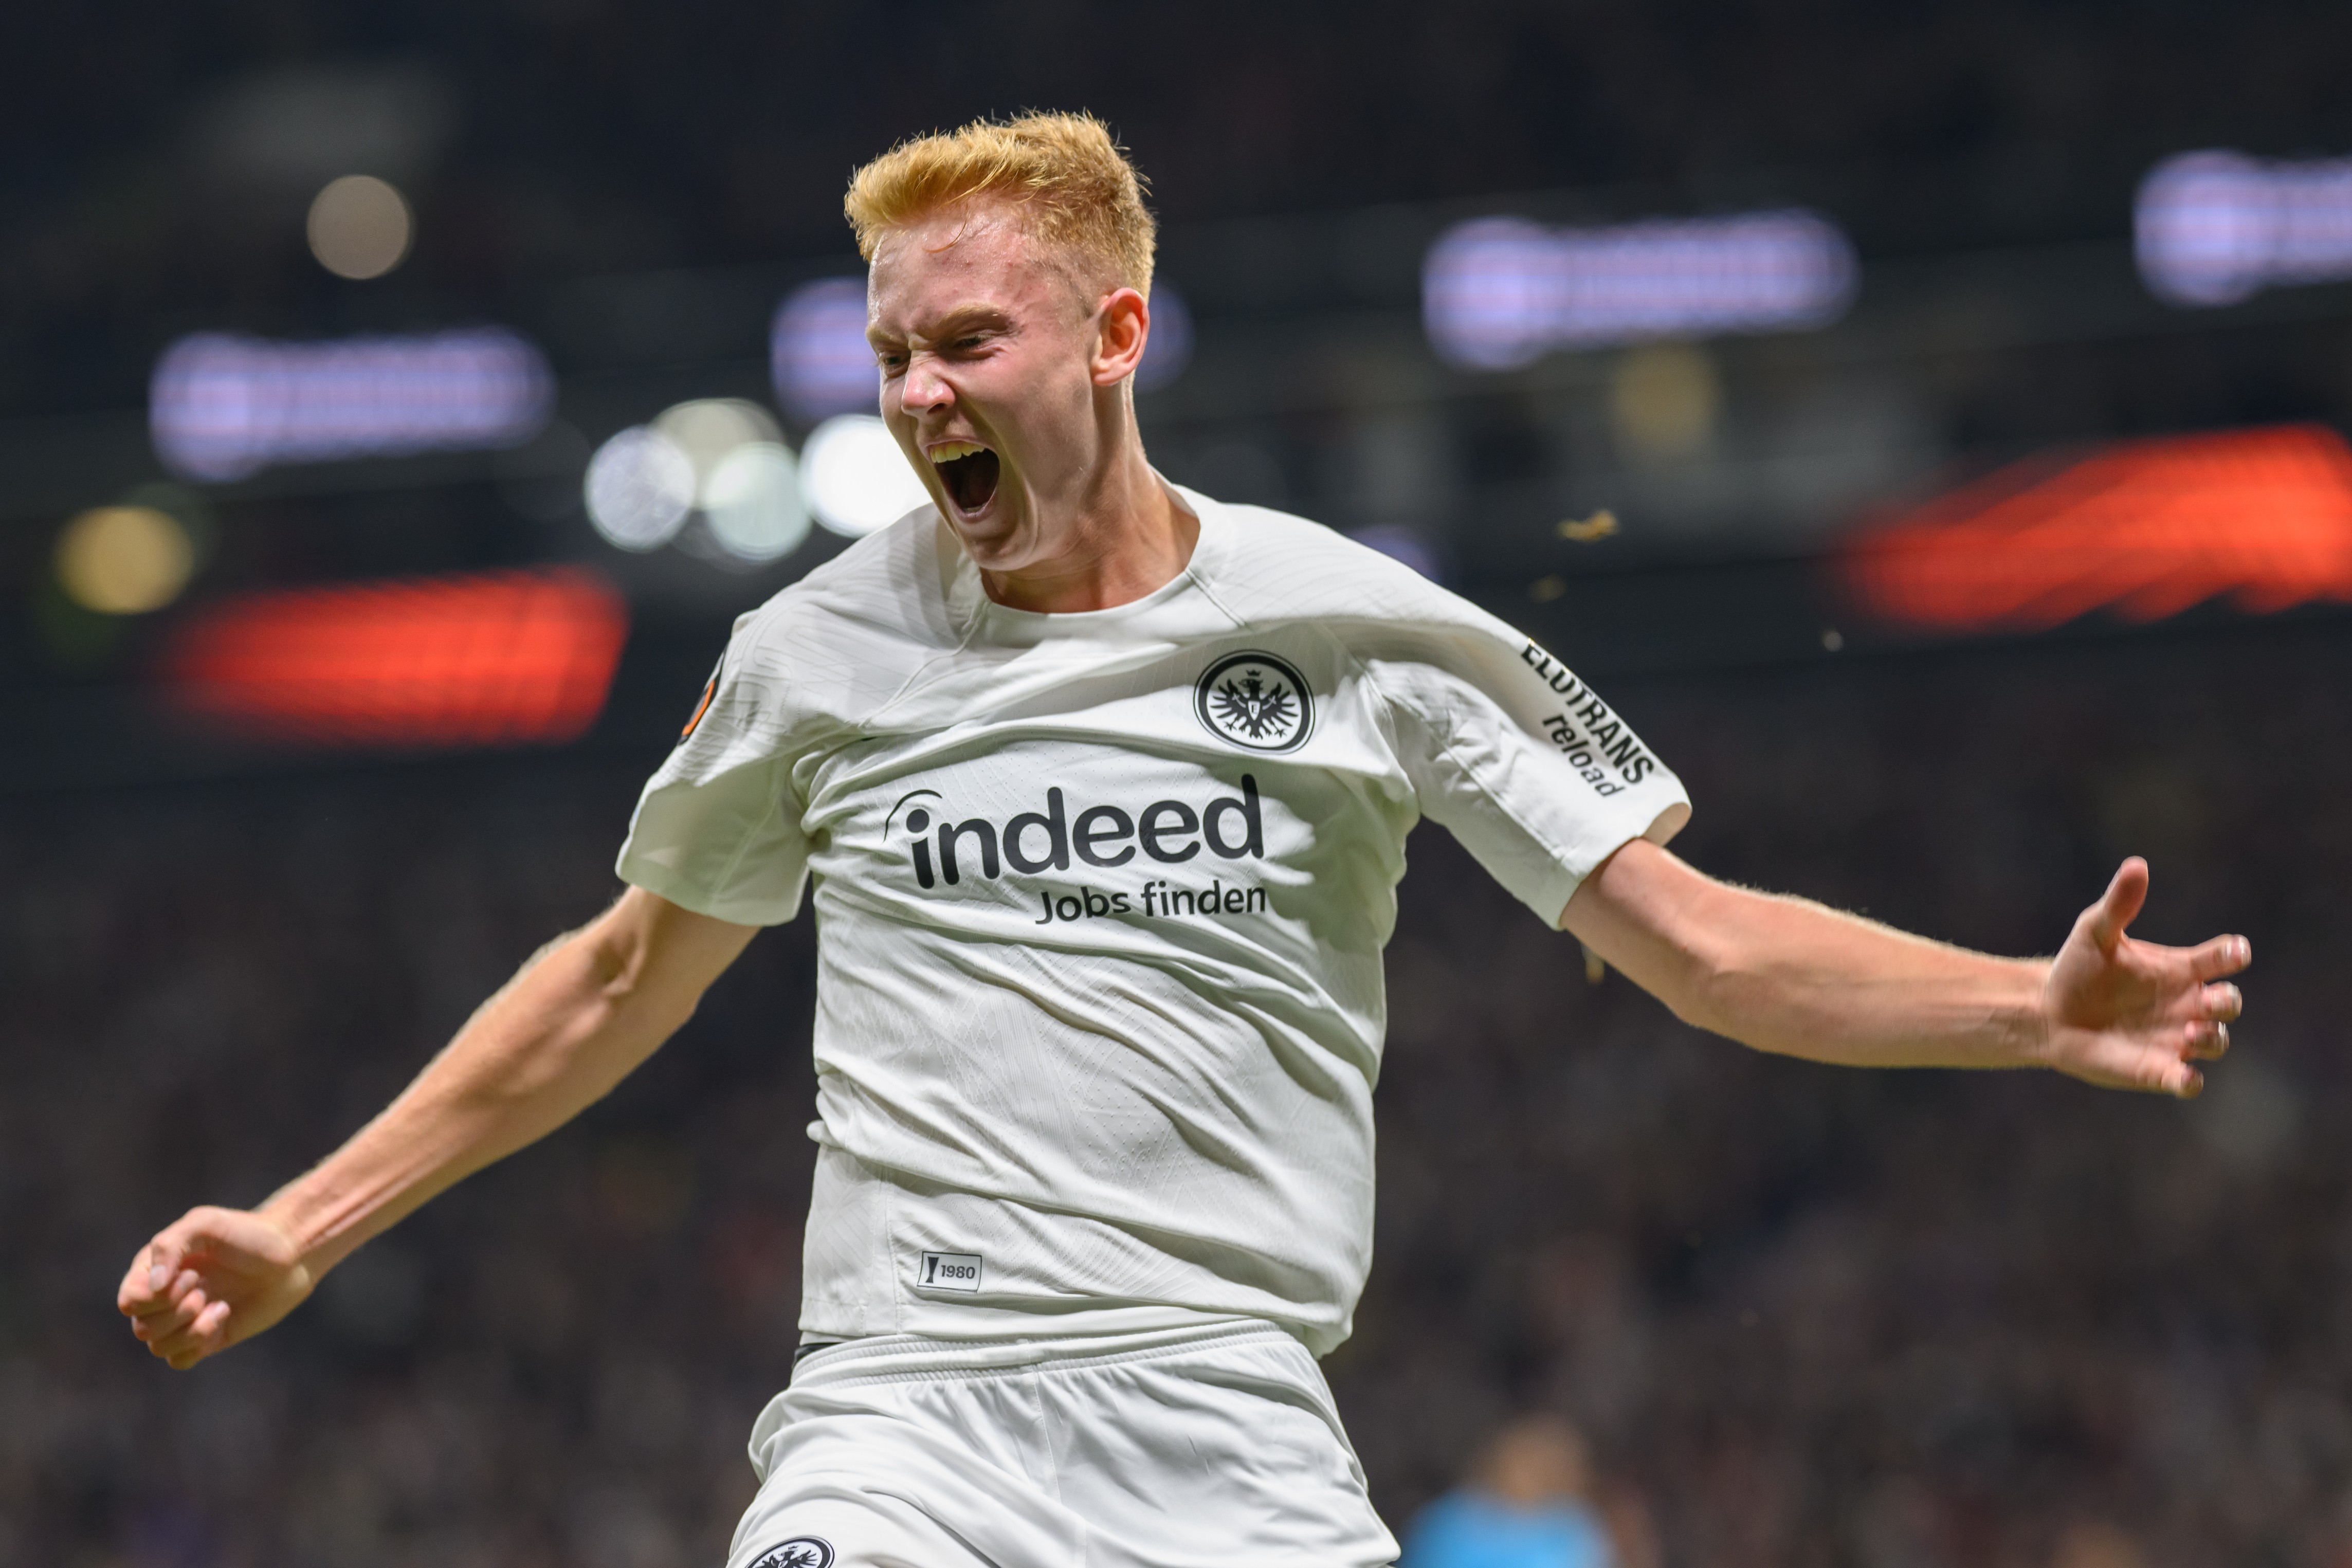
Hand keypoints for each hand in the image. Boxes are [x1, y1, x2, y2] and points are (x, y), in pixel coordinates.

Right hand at [116, 1206, 315, 1369]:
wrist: (290, 1256)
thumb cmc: (247, 1235)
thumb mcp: (206, 1224)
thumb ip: (170, 1246)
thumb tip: (154, 1287)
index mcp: (154, 1271)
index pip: (129, 1300)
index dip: (155, 1297)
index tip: (191, 1275)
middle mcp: (163, 1298)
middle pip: (142, 1327)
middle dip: (176, 1313)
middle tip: (205, 1291)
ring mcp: (183, 1320)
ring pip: (158, 1347)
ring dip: (190, 1329)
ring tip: (219, 1304)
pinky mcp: (205, 1339)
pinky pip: (179, 1360)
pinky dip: (199, 1343)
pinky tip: (223, 1316)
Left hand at [2037, 858, 2248, 1097]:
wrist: (2048, 1012)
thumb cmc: (2077, 969)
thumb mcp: (2094, 932)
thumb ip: (2118, 904)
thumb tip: (2136, 865)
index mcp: (2179, 969)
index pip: (2220, 960)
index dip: (2232, 954)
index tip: (2235, 950)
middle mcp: (2185, 1004)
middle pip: (2228, 1003)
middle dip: (2228, 1002)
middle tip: (2210, 1000)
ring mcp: (2175, 1038)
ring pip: (2215, 1042)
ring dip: (2211, 1038)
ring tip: (2189, 1031)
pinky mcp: (2156, 1069)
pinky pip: (2185, 1082)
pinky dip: (2189, 1082)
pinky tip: (2184, 1078)